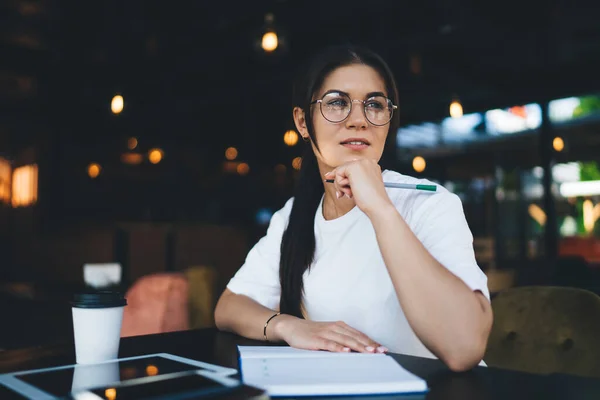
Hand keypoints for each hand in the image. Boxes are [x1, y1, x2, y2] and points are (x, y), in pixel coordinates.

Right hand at [273, 316, 387, 353]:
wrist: (292, 327)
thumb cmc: (312, 332)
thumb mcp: (329, 333)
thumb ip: (342, 339)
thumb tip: (358, 349)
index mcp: (340, 326)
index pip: (359, 334)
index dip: (371, 341)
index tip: (383, 348)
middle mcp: (335, 328)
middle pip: (355, 337)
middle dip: (369, 344)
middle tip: (381, 351)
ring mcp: (326, 333)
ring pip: (346, 340)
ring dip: (358, 346)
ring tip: (369, 351)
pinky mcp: (317, 339)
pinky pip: (330, 344)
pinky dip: (339, 348)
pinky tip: (346, 352)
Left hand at [324, 159, 392, 216]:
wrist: (378, 205)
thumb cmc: (371, 200)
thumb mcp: (360, 185)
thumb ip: (350, 178)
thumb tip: (331, 174)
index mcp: (371, 165)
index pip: (350, 166)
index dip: (339, 173)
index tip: (328, 176)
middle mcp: (367, 161)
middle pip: (344, 168)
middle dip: (340, 183)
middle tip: (342, 194)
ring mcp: (360, 163)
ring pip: (340, 171)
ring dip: (341, 186)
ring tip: (351, 193)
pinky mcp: (353, 167)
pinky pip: (338, 174)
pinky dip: (340, 185)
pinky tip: (350, 191)